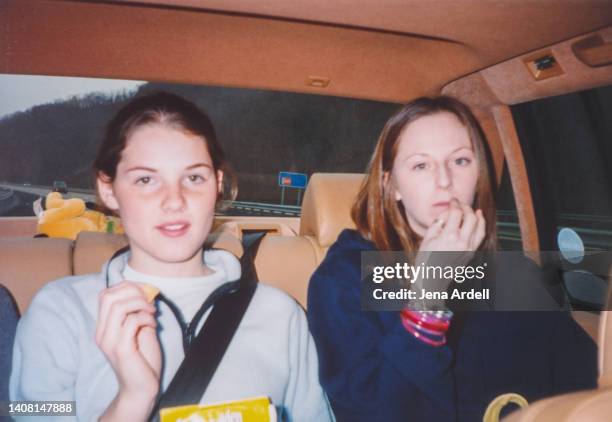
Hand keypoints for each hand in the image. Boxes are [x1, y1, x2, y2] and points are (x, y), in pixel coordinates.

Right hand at [96, 281, 161, 420]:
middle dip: (133, 291)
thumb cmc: (143, 359)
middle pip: (108, 297)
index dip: (127, 286)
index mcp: (104, 327)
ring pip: (118, 307)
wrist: (141, 388)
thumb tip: (148, 292)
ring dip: (140, 303)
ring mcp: (110, 341)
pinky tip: (154, 325)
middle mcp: (102, 333)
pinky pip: (132, 322)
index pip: (105, 295)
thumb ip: (140, 312)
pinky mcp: (121, 349)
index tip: (146, 290)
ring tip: (152, 312)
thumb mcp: (141, 330)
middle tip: (149, 300)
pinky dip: (146, 318)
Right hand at [409, 199, 485, 309]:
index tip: (452, 201)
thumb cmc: (426, 259)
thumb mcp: (427, 238)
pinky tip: (479, 218)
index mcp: (449, 237)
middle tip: (459, 204)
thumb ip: (437, 223)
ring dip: (475, 214)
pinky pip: (480, 235)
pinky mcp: (472, 252)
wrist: (432, 279)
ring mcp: (469, 248)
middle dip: (465, 207)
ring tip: (472, 209)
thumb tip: (446, 213)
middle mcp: (462, 242)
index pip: (456, 213)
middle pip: (470, 217)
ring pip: (479, 225)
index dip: (454, 204)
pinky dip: (481, 225)